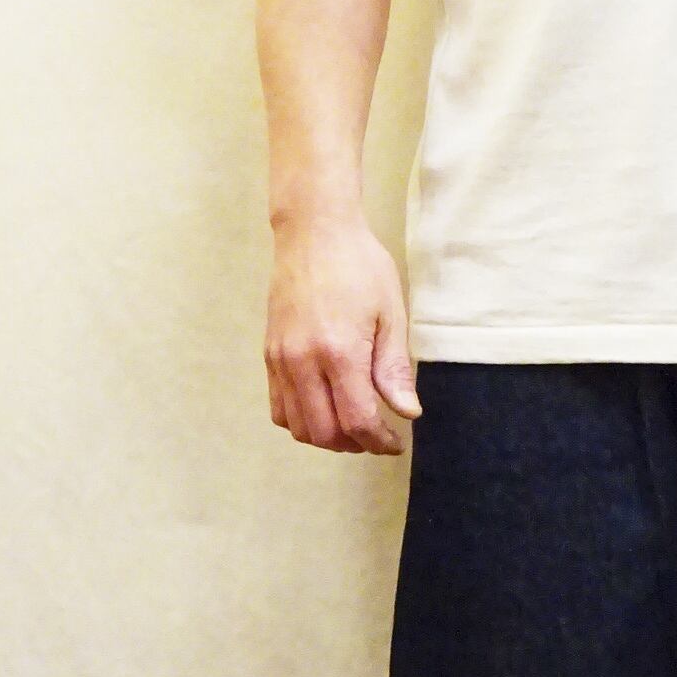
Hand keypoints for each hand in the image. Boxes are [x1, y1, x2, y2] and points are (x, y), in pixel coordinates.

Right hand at [265, 210, 419, 452]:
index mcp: (339, 351)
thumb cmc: (359, 266)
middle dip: (355, 444)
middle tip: (377, 436)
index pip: (357, 421)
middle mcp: (302, 361)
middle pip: (325, 433)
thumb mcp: (390, 314)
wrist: (313, 232)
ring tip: (353, 425)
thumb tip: (407, 411)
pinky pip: (279, 407)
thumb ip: (395, 368)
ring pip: (298, 427)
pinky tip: (325, 408)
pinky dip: (302, 421)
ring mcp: (280, 359)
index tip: (395, 442)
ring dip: (327, 437)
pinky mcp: (269, 354)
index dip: (379, 441)